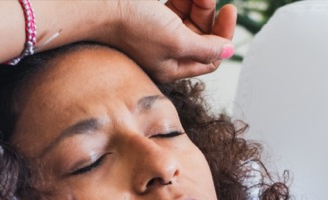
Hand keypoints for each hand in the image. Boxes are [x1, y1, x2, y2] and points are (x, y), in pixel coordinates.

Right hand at [102, 0, 236, 81]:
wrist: (97, 5)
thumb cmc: (132, 26)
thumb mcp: (177, 41)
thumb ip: (206, 48)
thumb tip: (230, 51)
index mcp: (171, 66)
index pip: (210, 58)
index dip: (223, 36)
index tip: (229, 12)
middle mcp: (165, 52)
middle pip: (201, 35)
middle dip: (208, 13)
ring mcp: (157, 32)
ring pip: (190, 17)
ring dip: (197, 1)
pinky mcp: (150, 14)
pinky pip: (176, 6)